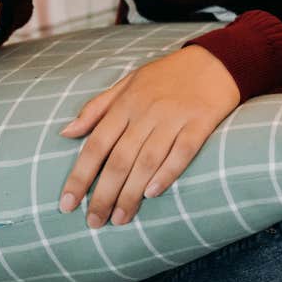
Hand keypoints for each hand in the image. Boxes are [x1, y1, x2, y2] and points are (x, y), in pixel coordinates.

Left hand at [58, 46, 240, 227]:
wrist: (215, 59)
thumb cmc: (167, 75)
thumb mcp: (128, 82)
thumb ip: (97, 108)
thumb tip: (66, 132)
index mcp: (126, 103)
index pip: (96, 144)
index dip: (80, 176)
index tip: (67, 204)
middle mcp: (147, 111)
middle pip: (120, 159)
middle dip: (104, 194)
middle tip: (94, 222)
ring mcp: (174, 117)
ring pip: (147, 160)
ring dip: (131, 193)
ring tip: (120, 218)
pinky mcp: (200, 122)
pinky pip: (183, 152)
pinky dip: (167, 173)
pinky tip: (153, 193)